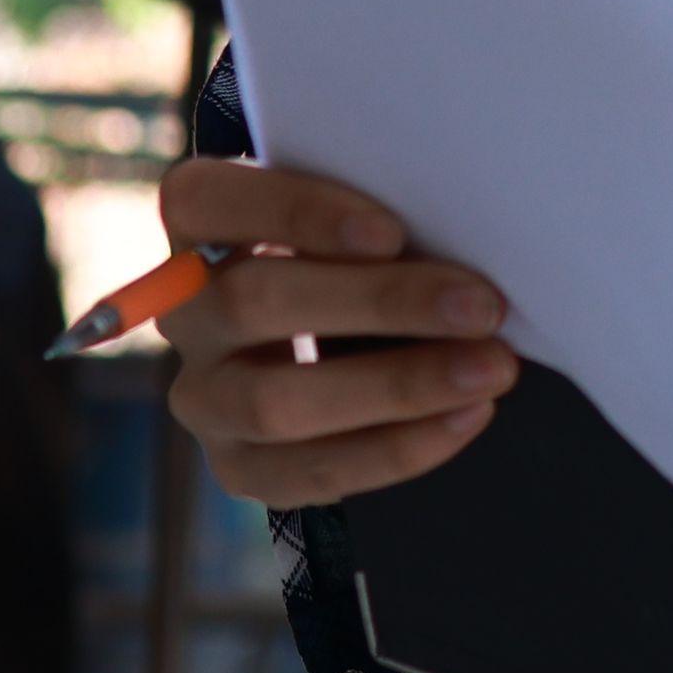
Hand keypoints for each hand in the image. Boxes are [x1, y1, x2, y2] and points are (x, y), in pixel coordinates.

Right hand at [150, 158, 517, 506]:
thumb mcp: (347, 213)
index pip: (206, 201)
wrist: (326, 330)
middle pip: (254, 303)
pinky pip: (310, 472)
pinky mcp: (237, 466)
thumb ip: (372, 218)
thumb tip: (464, 235)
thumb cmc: (349, 250)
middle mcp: (183, 311)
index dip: (295, 213)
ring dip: (397, 387)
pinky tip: (466, 416)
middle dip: (379, 304)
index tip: (392, 232)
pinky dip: (398, 448)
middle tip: (481, 306)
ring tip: (490, 369)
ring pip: (275, 403)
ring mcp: (202, 396)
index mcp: (193, 221)